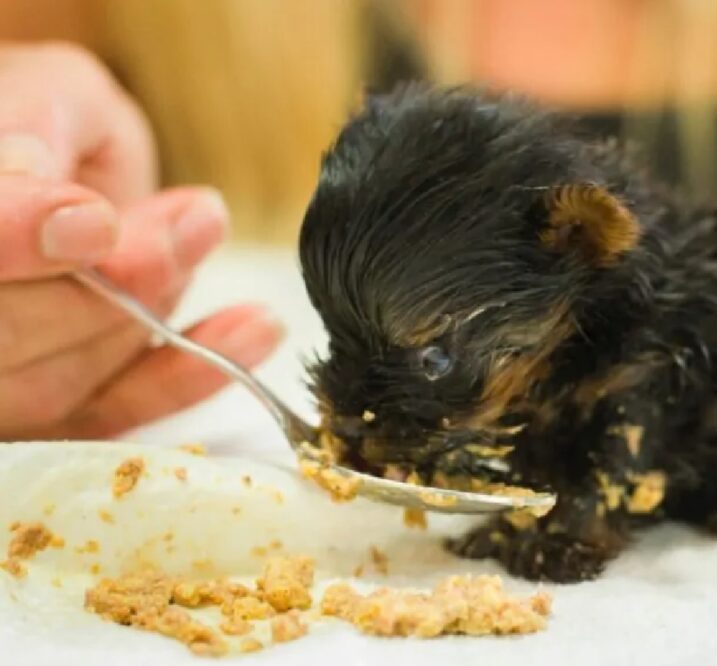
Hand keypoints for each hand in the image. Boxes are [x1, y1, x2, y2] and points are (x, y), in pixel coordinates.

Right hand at [0, 42, 281, 440]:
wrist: (49, 163)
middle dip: (114, 284)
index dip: (13, 239)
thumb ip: (41, 130)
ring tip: (205, 232)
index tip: (94, 221)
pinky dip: (186, 378)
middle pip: (6, 334)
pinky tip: (254, 331)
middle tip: (194, 220)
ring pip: (56, 383)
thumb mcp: (47, 94)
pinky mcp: (46, 414)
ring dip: (154, 315)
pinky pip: (108, 416)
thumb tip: (79, 219)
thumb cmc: (40, 120)